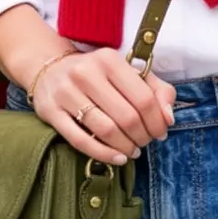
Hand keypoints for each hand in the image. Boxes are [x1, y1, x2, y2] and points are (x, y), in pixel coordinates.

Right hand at [31, 47, 176, 166]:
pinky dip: (103, 154)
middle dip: (142, 136)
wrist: (48, 67)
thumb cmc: (97, 73)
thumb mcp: (128, 71)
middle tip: (145, 142)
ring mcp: (66, 92)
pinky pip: (80, 140)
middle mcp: (86, 73)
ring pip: (105, 130)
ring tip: (132, 150)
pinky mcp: (51, 111)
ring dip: (125, 147)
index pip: (143, 98)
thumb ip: (157, 90)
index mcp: (109, 60)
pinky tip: (117, 158)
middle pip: (126, 117)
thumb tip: (168, 118)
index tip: (160, 132)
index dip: (157, 121)